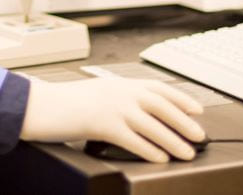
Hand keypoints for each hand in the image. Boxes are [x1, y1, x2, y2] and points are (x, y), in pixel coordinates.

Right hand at [19, 78, 204, 161]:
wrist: (42, 105)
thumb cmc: (66, 103)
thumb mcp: (97, 93)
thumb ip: (119, 99)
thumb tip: (141, 113)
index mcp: (120, 83)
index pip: (158, 88)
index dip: (181, 98)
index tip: (197, 109)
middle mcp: (120, 92)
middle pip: (162, 106)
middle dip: (184, 121)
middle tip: (200, 136)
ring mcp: (113, 107)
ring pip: (153, 125)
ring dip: (173, 140)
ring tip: (187, 152)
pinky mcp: (103, 125)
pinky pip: (133, 139)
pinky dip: (150, 150)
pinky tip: (160, 158)